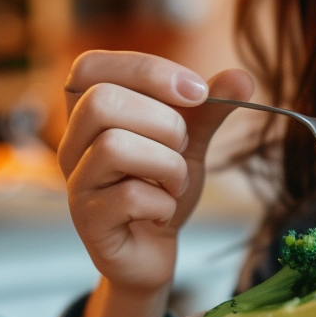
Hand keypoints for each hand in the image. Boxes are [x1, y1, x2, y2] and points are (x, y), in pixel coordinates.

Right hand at [60, 51, 253, 292]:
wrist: (155, 250)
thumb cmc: (161, 186)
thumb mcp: (190, 140)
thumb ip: (210, 107)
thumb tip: (243, 76)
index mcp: (88, 114)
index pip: (91, 66)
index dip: (145, 69)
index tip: (196, 93)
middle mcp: (72, 144)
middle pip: (101, 101)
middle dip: (164, 122)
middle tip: (182, 147)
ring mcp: (76, 183)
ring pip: (114, 147)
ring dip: (168, 165)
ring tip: (175, 182)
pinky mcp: (88, 221)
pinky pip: (129, 197)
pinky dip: (163, 203)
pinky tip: (163, 212)